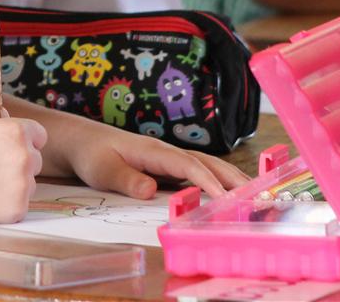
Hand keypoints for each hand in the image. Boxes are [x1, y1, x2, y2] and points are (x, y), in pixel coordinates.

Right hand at [0, 108, 46, 222]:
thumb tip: (8, 117)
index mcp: (17, 132)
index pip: (39, 135)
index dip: (25, 139)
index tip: (12, 146)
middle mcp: (26, 157)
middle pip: (35, 160)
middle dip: (19, 162)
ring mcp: (23, 185)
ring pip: (28, 183)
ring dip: (14, 183)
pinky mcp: (17, 209)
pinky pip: (20, 203)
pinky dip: (7, 203)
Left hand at [64, 122, 248, 198]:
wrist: (81, 142)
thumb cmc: (91, 154)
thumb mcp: (102, 170)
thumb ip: (125, 179)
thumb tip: (150, 190)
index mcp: (154, 151)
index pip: (187, 165)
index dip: (207, 181)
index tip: (224, 197)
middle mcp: (167, 153)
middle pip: (206, 163)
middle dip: (232, 178)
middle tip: (259, 197)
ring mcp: (169, 159)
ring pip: (206, 166)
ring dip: (230, 179)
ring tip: (256, 196)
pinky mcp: (167, 168)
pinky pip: (197, 174)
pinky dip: (217, 182)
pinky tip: (229, 196)